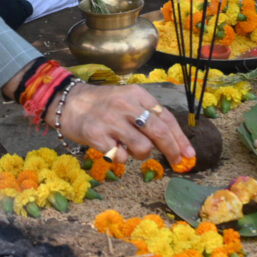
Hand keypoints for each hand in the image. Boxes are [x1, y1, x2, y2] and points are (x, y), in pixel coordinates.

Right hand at [53, 84, 197, 171]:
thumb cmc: (102, 104)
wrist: (67, 101)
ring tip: (128, 147)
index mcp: (137, 94)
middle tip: (177, 162)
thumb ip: (147, 115)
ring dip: (140, 154)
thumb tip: (173, 141)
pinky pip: (121, 157)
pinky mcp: (96, 135)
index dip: (180, 138)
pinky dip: (120, 157)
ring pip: (142, 148)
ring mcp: (110, 120)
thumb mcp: (127, 100)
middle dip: (172, 151)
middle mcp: (125, 105)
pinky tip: (112, 147)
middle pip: (159, 133)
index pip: (166, 118)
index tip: (189, 154)